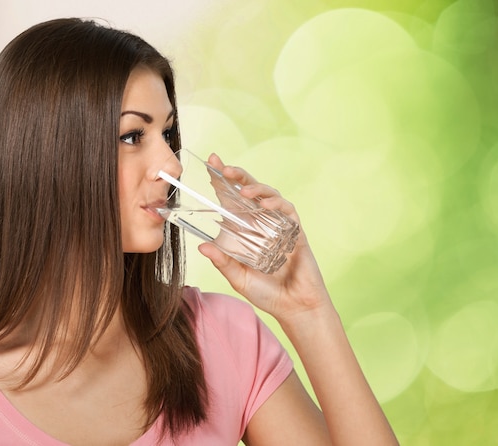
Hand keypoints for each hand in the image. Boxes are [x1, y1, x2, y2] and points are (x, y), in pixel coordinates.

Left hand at [198, 153, 333, 323]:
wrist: (294, 307)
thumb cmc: (266, 292)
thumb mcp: (238, 277)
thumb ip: (223, 262)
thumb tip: (202, 246)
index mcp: (245, 229)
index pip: (232, 199)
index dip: (223, 181)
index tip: (211, 163)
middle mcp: (262, 223)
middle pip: (250, 191)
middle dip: (238, 176)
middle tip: (224, 167)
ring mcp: (280, 225)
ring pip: (269, 195)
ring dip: (256, 187)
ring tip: (243, 189)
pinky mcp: (295, 231)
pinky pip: (287, 211)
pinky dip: (277, 204)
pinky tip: (266, 205)